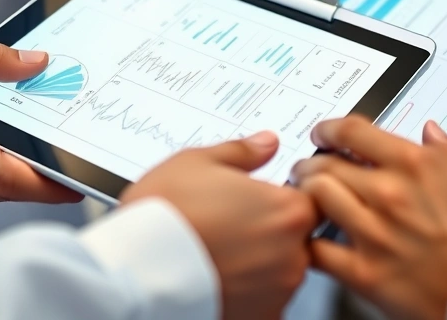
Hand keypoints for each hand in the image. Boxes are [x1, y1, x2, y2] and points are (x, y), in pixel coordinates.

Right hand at [123, 132, 316, 319]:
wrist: (136, 272)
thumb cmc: (165, 216)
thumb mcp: (198, 161)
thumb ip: (243, 152)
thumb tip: (266, 144)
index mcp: (287, 209)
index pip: (310, 199)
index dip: (283, 195)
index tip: (259, 198)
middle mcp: (293, 253)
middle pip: (296, 236)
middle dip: (269, 229)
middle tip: (231, 224)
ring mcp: (278, 290)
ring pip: (280, 269)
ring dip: (260, 261)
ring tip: (218, 250)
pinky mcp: (261, 318)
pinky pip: (264, 300)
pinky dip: (247, 291)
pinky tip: (218, 276)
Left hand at [292, 117, 446, 319]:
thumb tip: (432, 134)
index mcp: (417, 165)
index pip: (354, 132)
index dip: (331, 128)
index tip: (325, 133)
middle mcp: (389, 193)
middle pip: (326, 162)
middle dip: (312, 160)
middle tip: (309, 165)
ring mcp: (374, 233)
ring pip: (316, 197)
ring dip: (305, 192)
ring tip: (306, 195)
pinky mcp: (366, 273)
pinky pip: (318, 251)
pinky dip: (308, 242)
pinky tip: (311, 239)